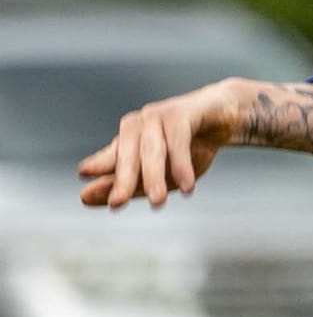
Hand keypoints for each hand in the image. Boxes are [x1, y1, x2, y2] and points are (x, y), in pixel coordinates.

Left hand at [78, 80, 248, 210]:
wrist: (224, 116)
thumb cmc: (189, 146)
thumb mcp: (159, 173)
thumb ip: (127, 186)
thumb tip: (83, 197)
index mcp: (128, 140)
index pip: (110, 158)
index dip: (99, 169)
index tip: (84, 187)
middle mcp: (138, 125)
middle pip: (128, 155)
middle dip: (123, 180)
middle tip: (117, 204)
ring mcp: (158, 116)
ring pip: (152, 150)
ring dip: (155, 176)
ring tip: (158, 202)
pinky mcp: (182, 112)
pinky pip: (179, 140)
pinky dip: (182, 164)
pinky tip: (187, 186)